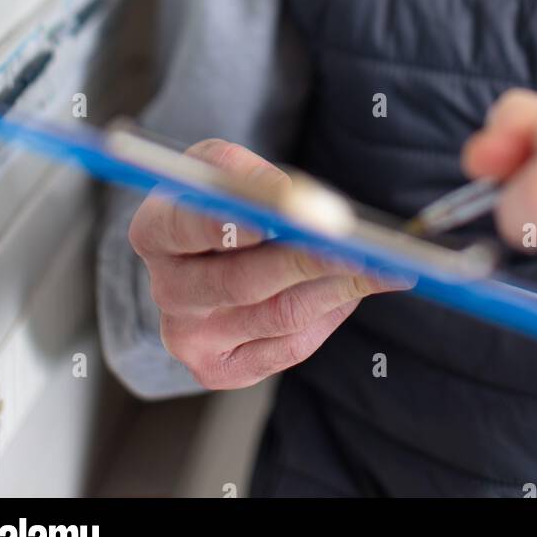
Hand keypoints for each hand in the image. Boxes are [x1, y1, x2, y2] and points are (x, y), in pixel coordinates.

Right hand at [129, 138, 412, 388]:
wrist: (211, 251)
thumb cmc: (222, 198)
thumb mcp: (224, 165)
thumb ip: (247, 173)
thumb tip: (289, 199)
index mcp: (154, 231)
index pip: (186, 227)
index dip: (227, 225)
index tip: (274, 218)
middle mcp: (165, 291)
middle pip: (244, 281)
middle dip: (309, 260)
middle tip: (359, 246)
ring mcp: (190, 338)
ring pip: (279, 316)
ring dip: (338, 288)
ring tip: (381, 265)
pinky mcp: (219, 371)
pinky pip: (289, 347)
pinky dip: (331, 315)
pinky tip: (354, 289)